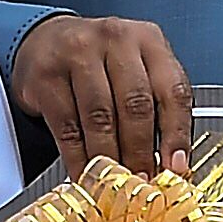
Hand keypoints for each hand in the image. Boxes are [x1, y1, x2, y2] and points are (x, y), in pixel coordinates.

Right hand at [10, 15, 192, 176]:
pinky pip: (68, 128)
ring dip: (110, 159)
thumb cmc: (100, 59)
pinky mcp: (46, 76)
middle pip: (135, 105)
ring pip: (100, 118)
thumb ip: (157, 104)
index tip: (176, 167)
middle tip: (142, 181)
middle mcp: (115, 40)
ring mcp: (78, 54)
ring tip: (116, 182)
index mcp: (148, 40)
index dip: (177, 134)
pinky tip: (86, 174)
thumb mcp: (137, 67)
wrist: (45, 39)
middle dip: (141, 152)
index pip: (173, 90)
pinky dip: (78, 159)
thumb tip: (170, 161)